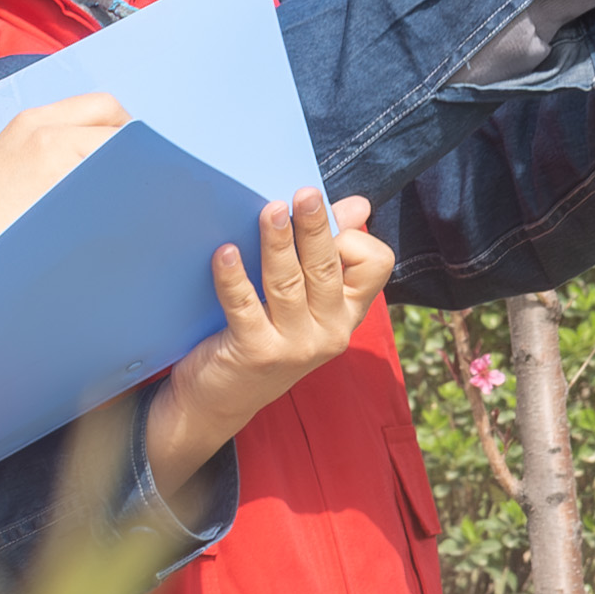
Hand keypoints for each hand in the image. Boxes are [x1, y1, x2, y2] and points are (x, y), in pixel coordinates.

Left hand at [146, 191, 392, 497]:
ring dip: (278, 244)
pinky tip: (225, 253)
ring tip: (269, 211)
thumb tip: (359, 205)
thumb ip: (332, 250)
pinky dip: (234, 279)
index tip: (328, 223)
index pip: (373, 266)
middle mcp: (331, 331)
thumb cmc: (265, 334)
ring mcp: (295, 346)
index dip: (351, 240)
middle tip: (304, 194)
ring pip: (288, 283)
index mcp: (349, 312)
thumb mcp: (306, 300)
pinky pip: (245, 308)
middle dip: (316, 228)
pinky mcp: (257, 354)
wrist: (221, 399)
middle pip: (327, 268)